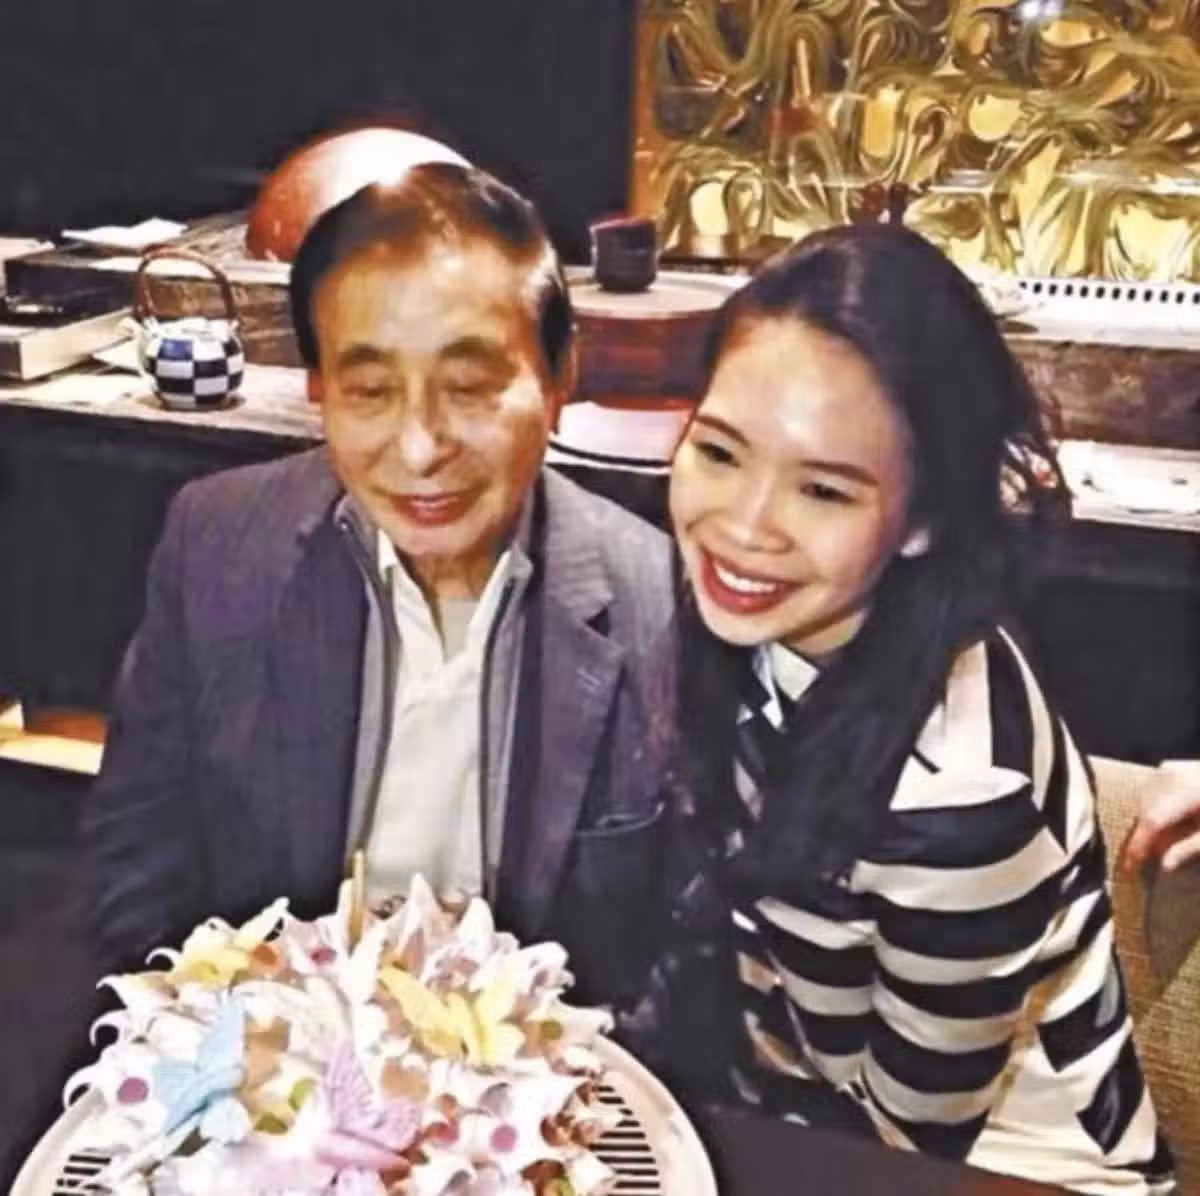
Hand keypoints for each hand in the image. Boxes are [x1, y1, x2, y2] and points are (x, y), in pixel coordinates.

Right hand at [1121, 760, 1199, 874]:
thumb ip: (1191, 849)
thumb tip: (1164, 867)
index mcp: (1186, 794)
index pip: (1153, 822)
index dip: (1138, 846)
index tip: (1130, 868)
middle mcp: (1174, 777)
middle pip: (1146, 811)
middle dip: (1146, 836)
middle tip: (1150, 858)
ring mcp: (1172, 768)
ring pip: (1145, 799)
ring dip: (1149, 821)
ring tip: (1163, 840)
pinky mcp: (1174, 766)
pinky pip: (1153, 788)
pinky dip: (1154, 805)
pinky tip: (1168, 818)